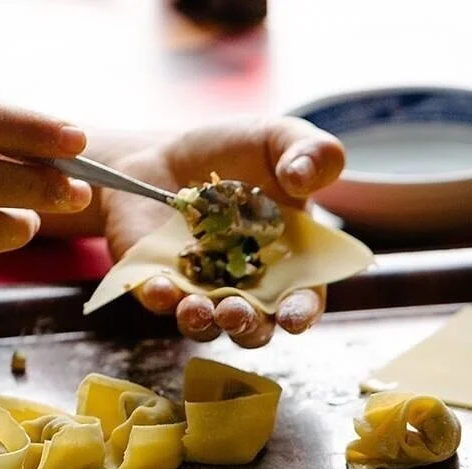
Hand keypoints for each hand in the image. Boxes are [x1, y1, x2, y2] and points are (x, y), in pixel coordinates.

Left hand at [99, 117, 344, 347]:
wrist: (167, 153)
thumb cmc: (236, 152)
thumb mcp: (280, 138)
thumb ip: (312, 152)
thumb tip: (302, 177)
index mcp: (289, 260)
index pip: (303, 298)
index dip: (302, 312)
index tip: (294, 316)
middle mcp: (248, 285)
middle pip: (255, 325)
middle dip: (247, 326)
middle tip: (235, 312)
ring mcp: (203, 289)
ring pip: (207, 324)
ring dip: (202, 322)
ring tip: (195, 307)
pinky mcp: (161, 283)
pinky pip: (160, 301)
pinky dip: (159, 297)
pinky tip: (159, 284)